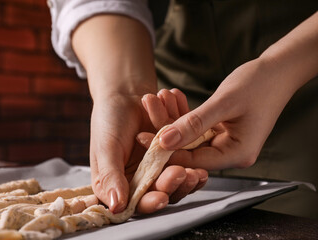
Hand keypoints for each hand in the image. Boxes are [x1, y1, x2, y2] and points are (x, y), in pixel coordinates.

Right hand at [90, 93, 207, 213]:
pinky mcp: (174, 154)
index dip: (149, 203)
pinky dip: (193, 155)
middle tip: (182, 174)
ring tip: (198, 171)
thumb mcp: (106, 148)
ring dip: (188, 176)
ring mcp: (159, 167)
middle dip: (173, 185)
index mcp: (120, 184)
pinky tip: (201, 159)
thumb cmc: (109, 120)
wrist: (126, 94)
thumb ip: (110, 176)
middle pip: (161, 192)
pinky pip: (187, 158)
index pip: (136, 202)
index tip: (161, 198)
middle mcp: (141, 179)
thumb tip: (115, 206)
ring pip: (177, 179)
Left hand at [155, 58, 296, 169]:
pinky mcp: (219, 130)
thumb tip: (164, 141)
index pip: (194, 161)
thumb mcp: (224, 103)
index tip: (142, 137)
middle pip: (188, 149)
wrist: (277, 70)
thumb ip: (194, 124)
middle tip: (146, 111)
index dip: (166, 151)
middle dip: (165, 129)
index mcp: (237, 154)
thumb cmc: (259, 83)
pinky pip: (194, 127)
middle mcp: (229, 152)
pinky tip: (169, 97)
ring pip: (188, 136)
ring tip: (153, 98)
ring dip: (171, 118)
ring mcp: (224, 142)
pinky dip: (182, 113)